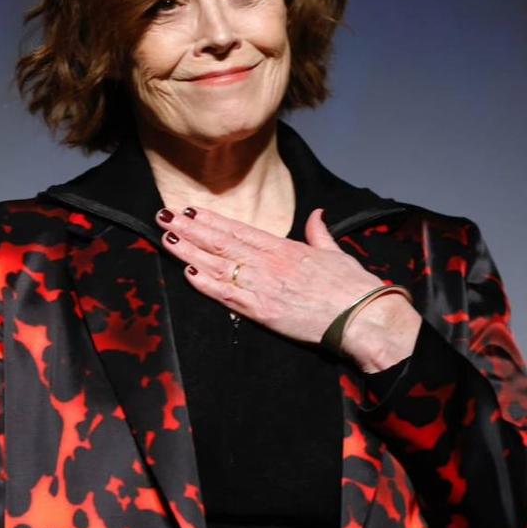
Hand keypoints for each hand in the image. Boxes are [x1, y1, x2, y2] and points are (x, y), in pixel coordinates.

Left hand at [156, 206, 419, 371]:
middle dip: (190, 229)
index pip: (238, 229)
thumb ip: (319, 233)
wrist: (363, 317)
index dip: (211, 220)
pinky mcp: (261, 311)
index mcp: (283, 248)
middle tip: (164, 216)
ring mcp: (262, 286)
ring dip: (189, 251)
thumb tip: (317, 214)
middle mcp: (267, 263)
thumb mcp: (334, 252)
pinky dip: (206, 284)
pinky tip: (187, 273)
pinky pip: (227, 296)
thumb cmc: (352, 287)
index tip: (190, 210)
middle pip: (220, 243)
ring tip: (166, 237)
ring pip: (217, 266)